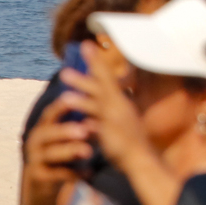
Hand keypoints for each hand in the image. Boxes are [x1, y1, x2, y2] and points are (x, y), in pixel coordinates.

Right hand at [22, 94, 92, 204]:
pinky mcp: (38, 177)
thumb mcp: (68, 138)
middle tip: (84, 130)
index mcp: (44, 128)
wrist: (45, 185)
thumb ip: (80, 123)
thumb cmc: (63, 154)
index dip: (61, 106)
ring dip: (70, 151)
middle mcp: (35, 142)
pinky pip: (56, 174)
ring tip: (88, 152)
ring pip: (51, 154)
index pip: (50, 114)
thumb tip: (103, 100)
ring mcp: (35, 160)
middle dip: (65, 130)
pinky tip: (89, 173)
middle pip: (47, 133)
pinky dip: (73, 173)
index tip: (76, 98)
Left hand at [60, 41, 150, 169]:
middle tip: (65, 70)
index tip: (86, 46)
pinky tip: (83, 126)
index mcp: (120, 101)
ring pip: (98, 109)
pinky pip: (100, 131)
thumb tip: (89, 105)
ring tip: (64, 98)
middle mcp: (119, 107)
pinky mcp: (113, 137)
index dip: (96, 62)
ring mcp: (117, 121)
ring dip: (83, 102)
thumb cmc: (130, 139)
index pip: (107, 77)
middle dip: (84, 78)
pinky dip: (92, 127)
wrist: (141, 158)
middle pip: (101, 88)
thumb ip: (104, 111)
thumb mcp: (119, 119)